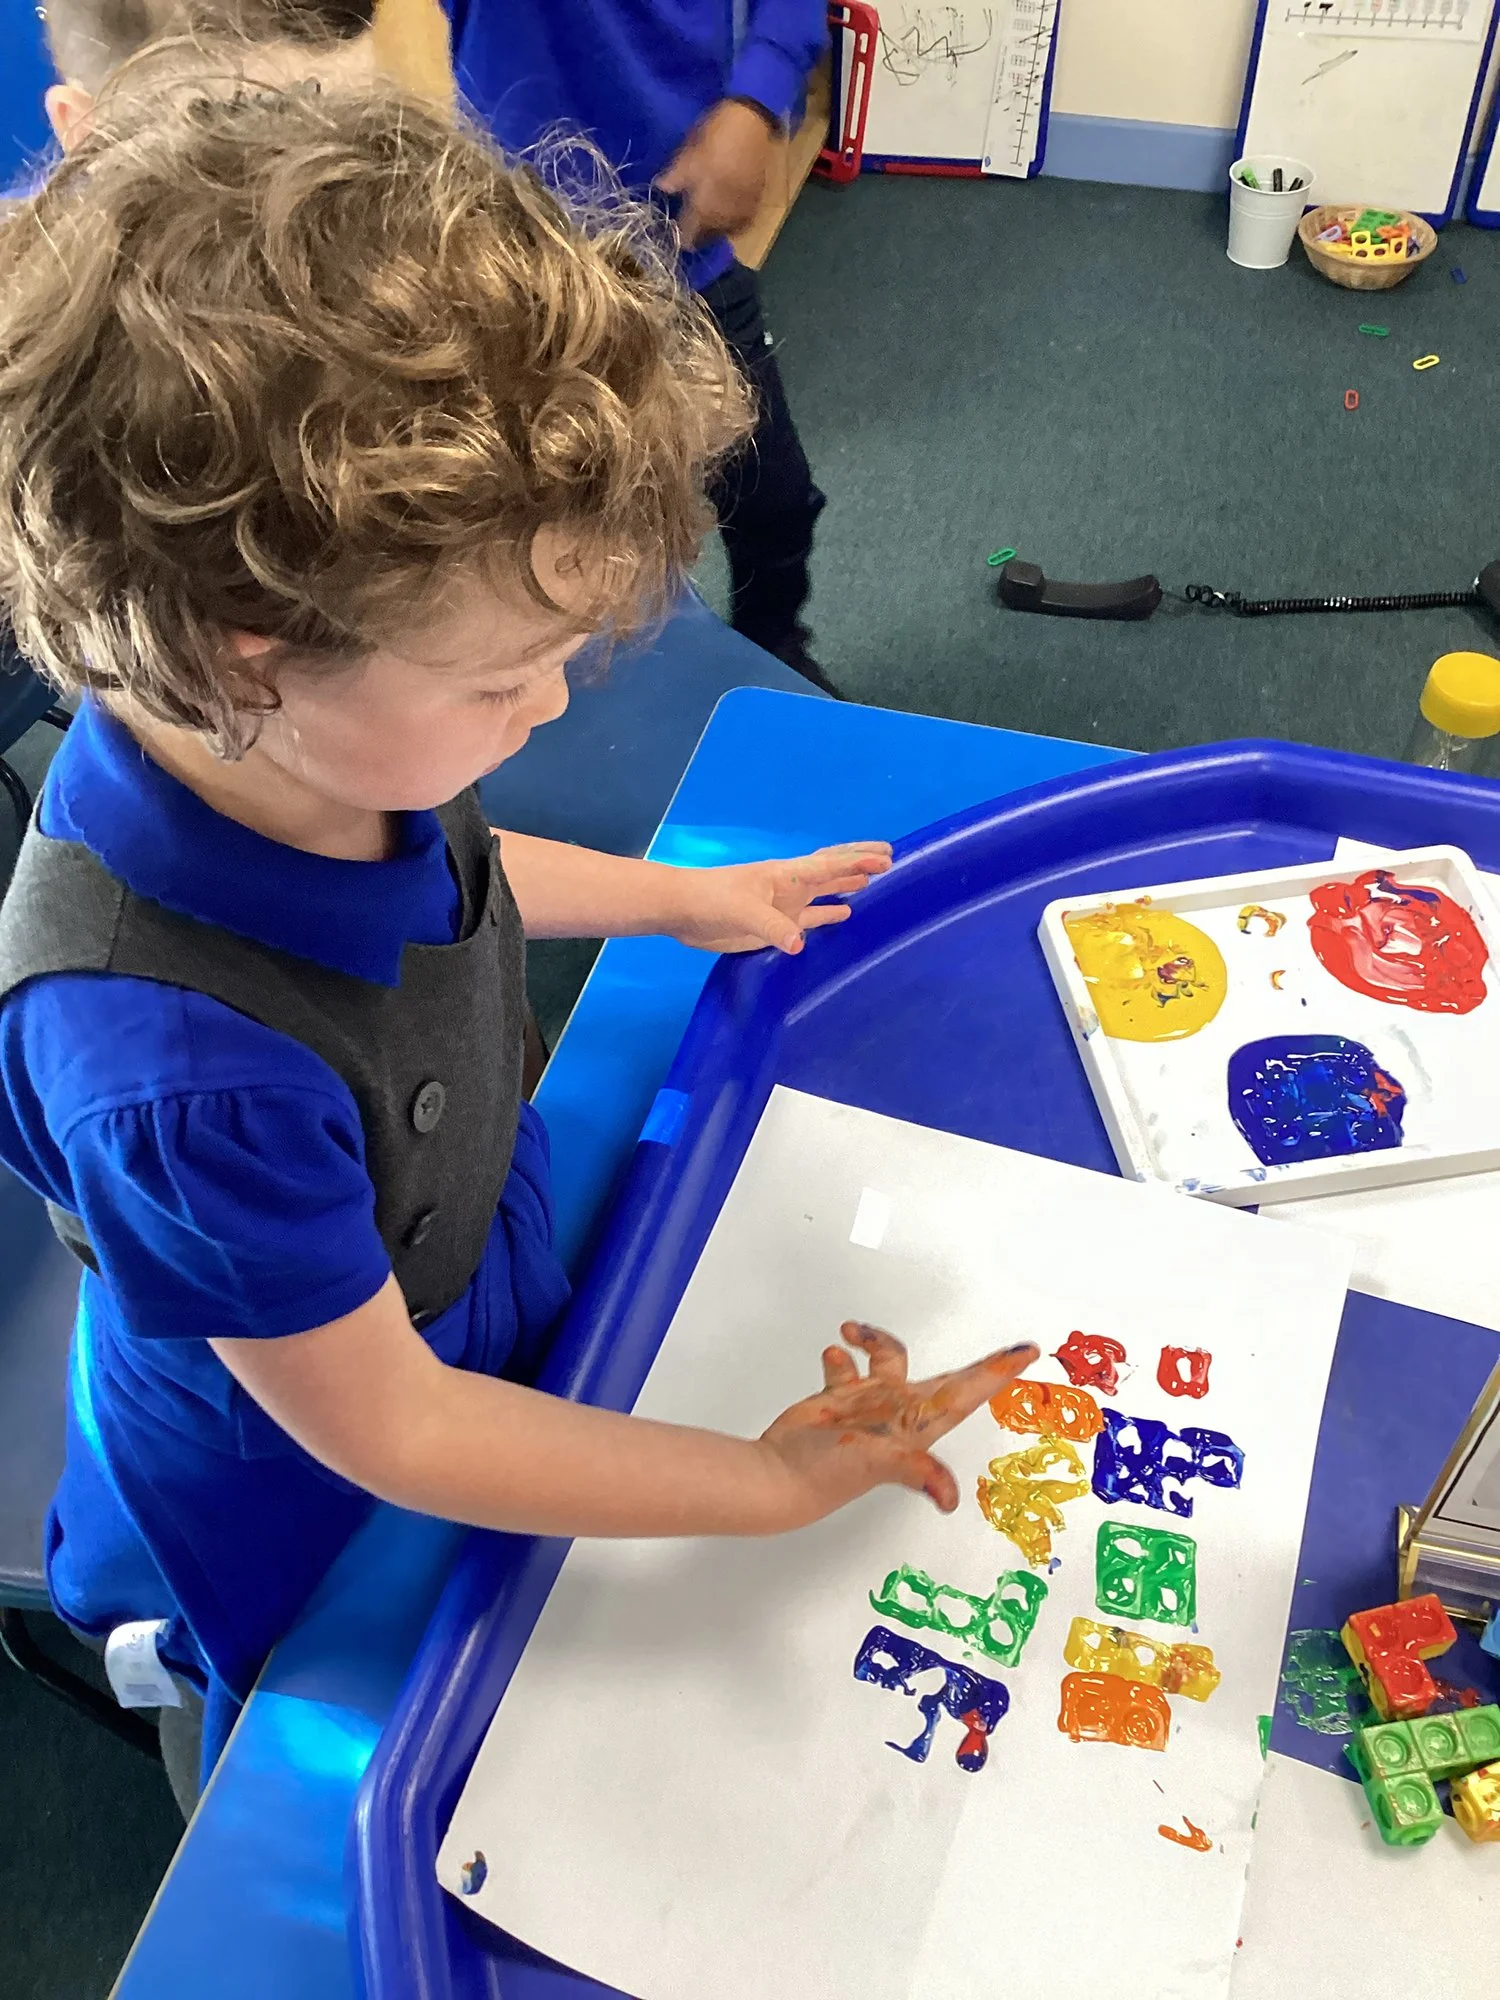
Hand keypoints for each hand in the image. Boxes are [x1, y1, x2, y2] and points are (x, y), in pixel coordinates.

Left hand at [656, 98, 777, 247]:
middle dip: (699, 235)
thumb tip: (662, 189)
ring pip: (726, 231)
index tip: (677, 232)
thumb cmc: (716, 136)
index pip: (689, 234)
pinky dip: (733, 223)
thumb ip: (676, 176)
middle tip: (691, 227)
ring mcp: (742, 210)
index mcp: (703, 207)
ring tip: (708, 223)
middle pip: (709, 237)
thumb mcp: (689, 153)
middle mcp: (723, 216)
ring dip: (716, 231)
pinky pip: (742, 222)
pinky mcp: (756, 201)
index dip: (682, 235)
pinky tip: (728, 214)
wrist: (752, 122)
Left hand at [669, 842, 892, 953]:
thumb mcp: (743, 911)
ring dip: (846, 886)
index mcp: (786, 875)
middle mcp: (791, 887)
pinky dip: (828, 914)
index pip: (829, 864)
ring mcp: (784, 905)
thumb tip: (800, 944)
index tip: (886, 857)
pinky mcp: (775, 925)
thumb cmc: (711, 900)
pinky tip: (844, 913)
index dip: (858, 860)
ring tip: (873, 883)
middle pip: (831, 872)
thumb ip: (773, 926)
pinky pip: (810, 918)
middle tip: (889, 860)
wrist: (682, 911)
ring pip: (824, 892)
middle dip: (858, 865)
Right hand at [759, 1322, 1040, 1527]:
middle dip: (974, 1365)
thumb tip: (948, 1500)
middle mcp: (898, 1413)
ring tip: (853, 1331)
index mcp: (916, 1424)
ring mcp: (870, 1405)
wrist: (781, 1475)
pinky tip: (833, 1352)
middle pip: (946, 1379)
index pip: (967, 1393)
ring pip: (888, 1359)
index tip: (1027, 1353)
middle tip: (1005, 1347)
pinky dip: (841, 1354)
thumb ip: (915, 1471)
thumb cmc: (829, 1474)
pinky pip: (847, 1366)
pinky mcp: (840, 1399)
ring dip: (875, 1339)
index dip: (998, 1373)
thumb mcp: (878, 1464)